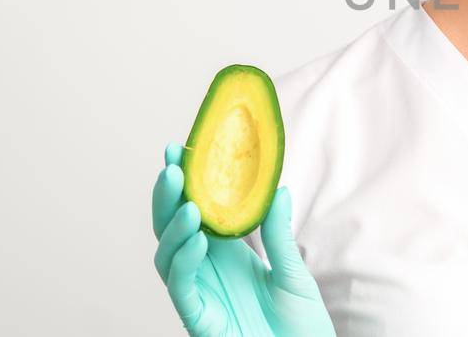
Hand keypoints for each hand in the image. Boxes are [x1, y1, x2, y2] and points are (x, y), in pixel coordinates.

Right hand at [152, 142, 337, 335]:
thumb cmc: (300, 326)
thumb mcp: (294, 272)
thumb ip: (279, 234)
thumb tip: (278, 187)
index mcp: (226, 253)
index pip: (196, 210)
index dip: (185, 182)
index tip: (176, 148)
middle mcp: (206, 269)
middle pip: (172, 227)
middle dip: (168, 196)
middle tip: (172, 166)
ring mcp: (199, 293)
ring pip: (167, 255)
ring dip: (173, 226)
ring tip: (188, 201)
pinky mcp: (198, 318)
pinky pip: (181, 286)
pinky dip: (184, 261)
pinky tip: (198, 238)